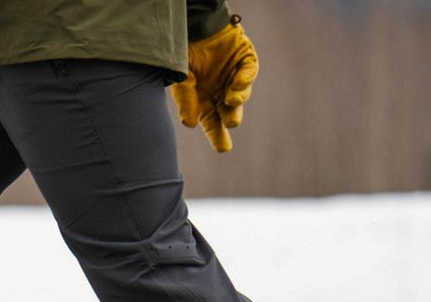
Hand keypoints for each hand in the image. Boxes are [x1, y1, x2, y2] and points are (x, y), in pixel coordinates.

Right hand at [171, 17, 258, 152]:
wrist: (197, 25)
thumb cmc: (186, 55)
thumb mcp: (181, 80)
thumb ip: (185, 100)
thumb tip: (189, 124)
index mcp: (206, 103)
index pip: (213, 125)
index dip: (218, 137)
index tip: (224, 148)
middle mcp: (222, 94)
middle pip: (230, 113)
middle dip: (231, 119)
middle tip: (230, 122)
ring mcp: (235, 78)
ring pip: (241, 95)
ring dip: (237, 99)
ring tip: (231, 101)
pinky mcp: (246, 60)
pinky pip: (249, 73)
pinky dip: (244, 80)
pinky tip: (236, 85)